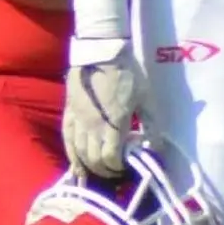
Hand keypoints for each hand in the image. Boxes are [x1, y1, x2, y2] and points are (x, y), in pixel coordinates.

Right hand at [63, 40, 157, 177]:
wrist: (102, 52)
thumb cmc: (127, 75)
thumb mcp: (146, 98)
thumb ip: (152, 125)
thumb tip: (157, 147)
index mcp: (114, 123)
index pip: (110, 157)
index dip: (117, 167)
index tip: (125, 168)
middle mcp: (93, 126)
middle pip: (94, 159)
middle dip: (105, 170)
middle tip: (115, 172)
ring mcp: (79, 120)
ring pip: (79, 152)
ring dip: (89, 166)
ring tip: (99, 170)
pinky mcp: (69, 113)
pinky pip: (67, 139)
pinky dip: (71, 155)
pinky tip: (75, 165)